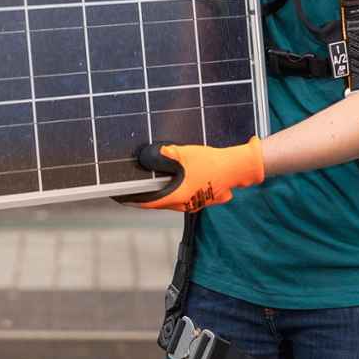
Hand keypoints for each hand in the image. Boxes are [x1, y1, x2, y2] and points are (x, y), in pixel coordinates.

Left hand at [116, 138, 264, 211]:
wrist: (237, 168)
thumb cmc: (212, 162)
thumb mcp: (184, 153)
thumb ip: (164, 155)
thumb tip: (147, 156)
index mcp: (178, 196)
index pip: (149, 203)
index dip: (133, 201)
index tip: (121, 198)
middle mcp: (185, 204)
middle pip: (159, 203)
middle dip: (147, 196)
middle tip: (135, 189)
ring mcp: (195, 203)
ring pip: (172, 201)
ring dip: (161, 194)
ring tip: (152, 184)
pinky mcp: (203, 199)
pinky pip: (183, 198)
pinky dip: (175, 192)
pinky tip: (175, 181)